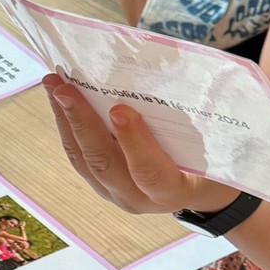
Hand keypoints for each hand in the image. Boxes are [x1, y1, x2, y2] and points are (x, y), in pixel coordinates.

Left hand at [44, 76, 238, 219]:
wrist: (203, 190)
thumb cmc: (213, 159)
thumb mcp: (216, 146)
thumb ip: (194, 122)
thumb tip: (169, 70)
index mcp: (172, 191)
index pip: (150, 171)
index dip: (134, 142)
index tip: (120, 109)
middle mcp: (138, 199)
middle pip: (103, 163)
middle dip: (82, 123)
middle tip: (65, 89)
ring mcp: (115, 193)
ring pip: (83, 160)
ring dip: (65, 121)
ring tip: (53, 85)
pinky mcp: (100, 184)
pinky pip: (79, 157)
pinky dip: (67, 127)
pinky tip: (59, 100)